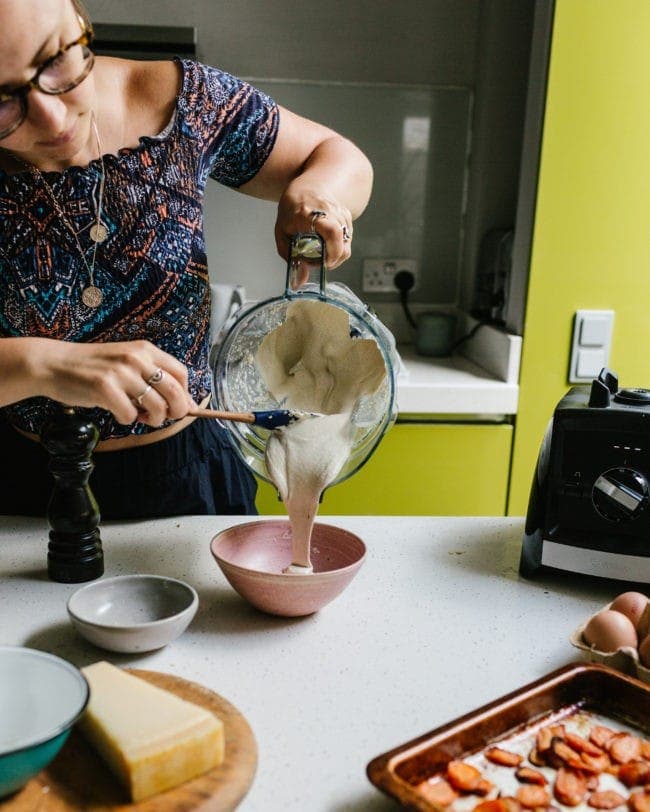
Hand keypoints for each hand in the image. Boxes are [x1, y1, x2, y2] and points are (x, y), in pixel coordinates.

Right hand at [31, 339, 193, 427]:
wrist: (54, 364)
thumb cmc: (93, 368)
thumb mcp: (127, 364)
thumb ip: (154, 380)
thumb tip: (189, 406)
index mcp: (145, 349)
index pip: (181, 373)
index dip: (185, 394)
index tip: (179, 406)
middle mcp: (136, 358)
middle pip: (174, 392)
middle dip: (175, 412)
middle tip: (163, 418)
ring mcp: (121, 372)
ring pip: (156, 407)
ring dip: (151, 419)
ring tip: (138, 415)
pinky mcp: (105, 387)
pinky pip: (130, 415)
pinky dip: (126, 419)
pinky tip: (116, 411)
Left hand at [274, 187, 352, 273]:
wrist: (305, 188)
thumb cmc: (291, 209)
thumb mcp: (283, 233)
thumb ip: (291, 257)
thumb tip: (299, 283)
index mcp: (309, 212)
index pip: (332, 232)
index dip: (332, 252)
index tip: (324, 263)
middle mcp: (330, 211)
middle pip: (343, 242)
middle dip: (334, 260)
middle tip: (320, 263)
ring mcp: (341, 213)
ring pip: (347, 244)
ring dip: (335, 256)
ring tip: (321, 253)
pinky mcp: (347, 217)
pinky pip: (348, 240)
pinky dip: (339, 248)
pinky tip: (327, 245)